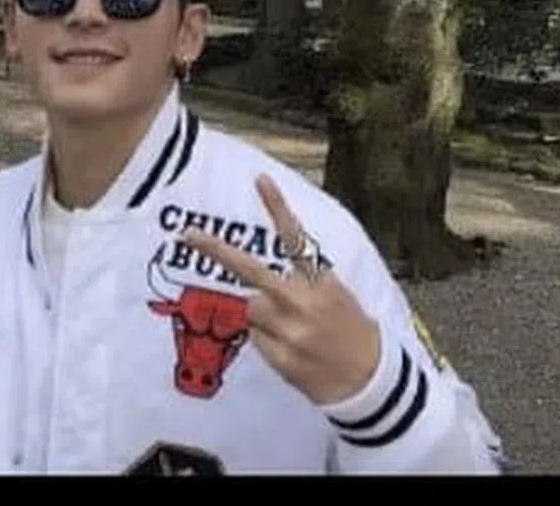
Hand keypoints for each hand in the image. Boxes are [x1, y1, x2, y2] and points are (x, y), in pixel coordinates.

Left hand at [183, 174, 381, 406]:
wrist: (370, 379)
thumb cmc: (348, 327)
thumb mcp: (334, 292)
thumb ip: (302, 280)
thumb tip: (257, 281)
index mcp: (321, 281)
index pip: (296, 238)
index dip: (277, 207)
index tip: (260, 179)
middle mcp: (303, 302)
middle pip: (252, 272)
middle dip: (217, 251)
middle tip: (189, 234)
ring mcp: (290, 332)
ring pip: (250, 309)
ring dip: (260, 313)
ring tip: (290, 328)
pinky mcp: (281, 359)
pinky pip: (255, 339)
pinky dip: (267, 340)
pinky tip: (291, 348)